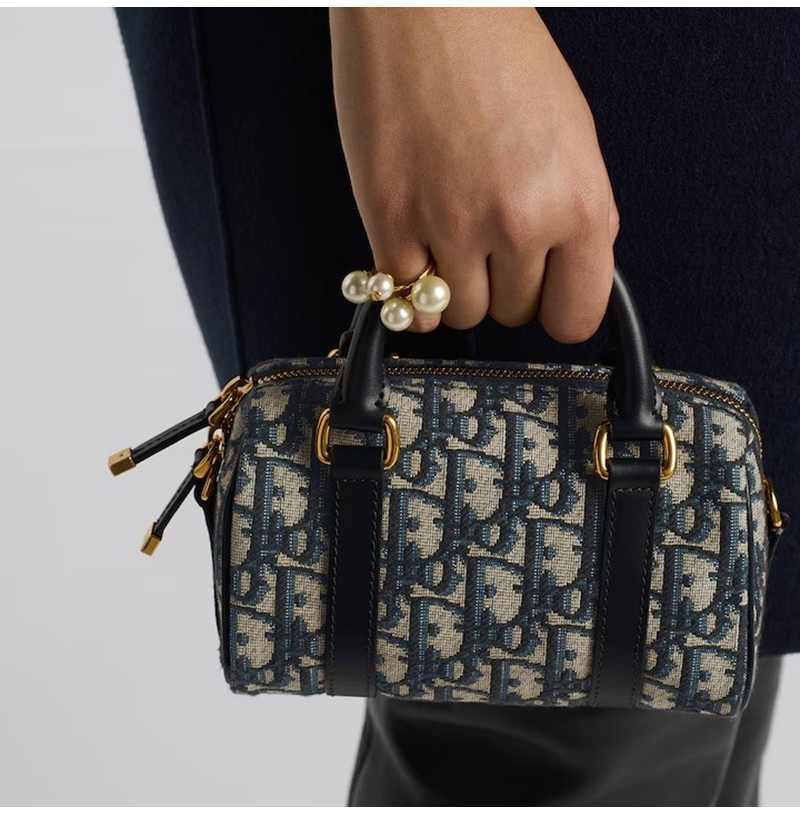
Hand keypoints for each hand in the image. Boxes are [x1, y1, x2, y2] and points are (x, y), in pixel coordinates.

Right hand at [330, 8, 617, 339]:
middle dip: (504, 286)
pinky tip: (416, 255)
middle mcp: (518, 222)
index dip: (559, 309)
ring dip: (455, 288)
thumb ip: (572, 218)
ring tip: (450, 240)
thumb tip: (562, 277)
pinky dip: (409, 290)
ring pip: (460, 314)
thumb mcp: (571, 139)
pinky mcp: (390, 222)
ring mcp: (450, 226)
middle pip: (514, 315)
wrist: (425, 5)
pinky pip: (405, 300)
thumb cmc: (498, 55)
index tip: (546, 298)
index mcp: (579, 202)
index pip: (575, 317)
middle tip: (491, 245)